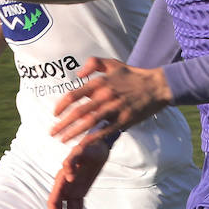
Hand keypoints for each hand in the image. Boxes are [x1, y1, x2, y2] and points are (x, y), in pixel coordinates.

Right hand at [47, 139, 110, 208]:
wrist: (100, 144)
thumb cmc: (90, 145)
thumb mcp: (82, 150)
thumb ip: (72, 160)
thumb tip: (67, 176)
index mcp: (61, 179)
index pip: (53, 201)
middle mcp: (64, 186)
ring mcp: (71, 189)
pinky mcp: (80, 191)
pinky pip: (77, 208)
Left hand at [50, 57, 171, 144]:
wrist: (156, 86)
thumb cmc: (132, 75)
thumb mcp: (112, 63)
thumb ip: (93, 64)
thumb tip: (78, 75)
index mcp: (100, 82)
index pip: (74, 95)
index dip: (61, 106)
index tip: (55, 114)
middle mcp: (105, 96)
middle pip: (78, 112)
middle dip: (62, 124)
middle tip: (52, 133)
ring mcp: (115, 109)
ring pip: (89, 123)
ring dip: (73, 133)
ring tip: (62, 140)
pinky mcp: (124, 120)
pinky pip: (105, 131)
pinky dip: (92, 139)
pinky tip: (82, 145)